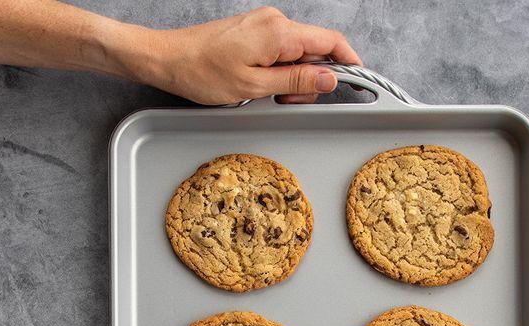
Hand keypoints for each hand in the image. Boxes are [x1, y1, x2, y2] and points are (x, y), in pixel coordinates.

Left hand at [130, 6, 361, 104]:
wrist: (170, 60)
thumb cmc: (203, 73)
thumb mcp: (255, 86)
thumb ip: (296, 80)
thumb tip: (329, 78)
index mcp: (279, 32)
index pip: (330, 42)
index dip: (349, 62)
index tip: (358, 81)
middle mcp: (275, 22)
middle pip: (315, 52)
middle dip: (310, 80)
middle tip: (285, 99)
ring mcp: (265, 25)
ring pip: (298, 55)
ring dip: (292, 79)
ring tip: (266, 93)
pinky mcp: (255, 33)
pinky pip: (281, 53)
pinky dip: (279, 72)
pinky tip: (261, 84)